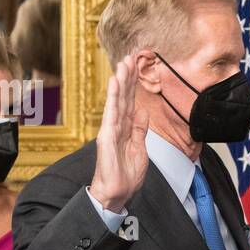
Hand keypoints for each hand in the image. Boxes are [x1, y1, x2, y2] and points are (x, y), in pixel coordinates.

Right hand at [88, 57, 147, 211]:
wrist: (117, 192)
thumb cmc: (126, 174)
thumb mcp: (140, 147)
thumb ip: (140, 129)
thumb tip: (143, 111)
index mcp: (127, 128)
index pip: (132, 102)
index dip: (134, 85)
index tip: (137, 67)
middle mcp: (118, 126)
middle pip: (124, 97)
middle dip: (128, 77)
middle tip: (130, 56)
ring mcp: (111, 129)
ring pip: (117, 101)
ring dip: (121, 81)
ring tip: (123, 64)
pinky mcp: (107, 136)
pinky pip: (112, 113)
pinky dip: (114, 97)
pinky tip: (115, 83)